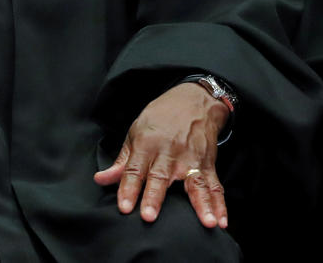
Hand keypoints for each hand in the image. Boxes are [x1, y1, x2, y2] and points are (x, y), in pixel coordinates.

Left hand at [93, 82, 229, 227]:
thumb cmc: (162, 117)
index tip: (125, 207)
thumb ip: (122, 161)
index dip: (128, 189)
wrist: (195, 100)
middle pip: (161, 178)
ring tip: (206, 223)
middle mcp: (170, 153)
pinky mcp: (208, 164)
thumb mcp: (136, 131)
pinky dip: (219, 205)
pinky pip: (214, 187)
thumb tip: (101, 180)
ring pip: (195, 184)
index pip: (135, 170)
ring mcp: (192, 160)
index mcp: (147, 144)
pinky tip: (221, 221)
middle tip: (150, 216)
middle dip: (155, 197)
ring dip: (201, 205)